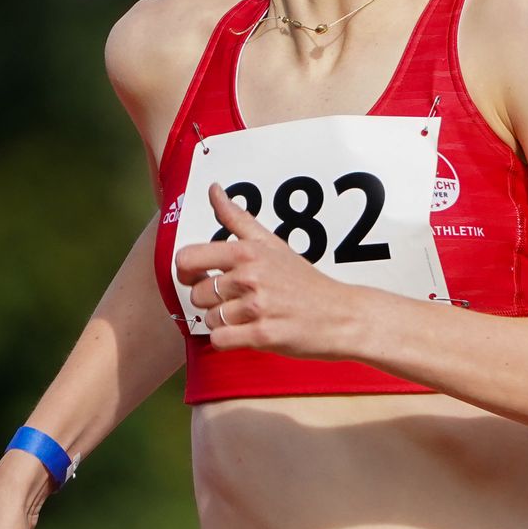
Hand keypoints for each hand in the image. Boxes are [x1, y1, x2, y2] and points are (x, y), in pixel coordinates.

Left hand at [173, 182, 356, 358]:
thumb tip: (213, 189)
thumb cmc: (304, 282)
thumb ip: (237, 218)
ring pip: (209, 319)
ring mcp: (256, 306)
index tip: (200, 277)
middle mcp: (250, 276)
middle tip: (238, 301)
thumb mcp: (272, 244)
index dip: (186, 272)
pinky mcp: (262, 335)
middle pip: (196, 294)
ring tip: (249, 317)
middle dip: (211, 302)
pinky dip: (229, 340)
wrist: (341, 315)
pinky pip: (220, 340)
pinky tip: (248, 332)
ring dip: (224, 323)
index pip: (187, 258)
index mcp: (247, 252)